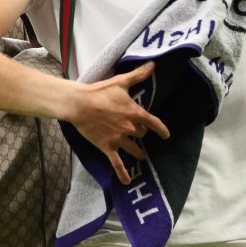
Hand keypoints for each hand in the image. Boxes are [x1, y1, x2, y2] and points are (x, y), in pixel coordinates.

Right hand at [69, 61, 169, 184]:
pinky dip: (123, 173)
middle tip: (139, 134)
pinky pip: (117, 163)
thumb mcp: (121, 82)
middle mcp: (129, 128)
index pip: (154, 123)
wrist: (80, 105)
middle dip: (141, 133)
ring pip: (134, 149)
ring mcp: (119, 139)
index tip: (166, 135)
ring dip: (138, 152)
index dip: (161, 129)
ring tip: (141, 156)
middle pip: (141, 134)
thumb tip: (153, 65)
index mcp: (135, 113)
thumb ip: (139, 75)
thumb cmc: (100, 92)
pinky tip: (127, 182)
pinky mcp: (107, 147)